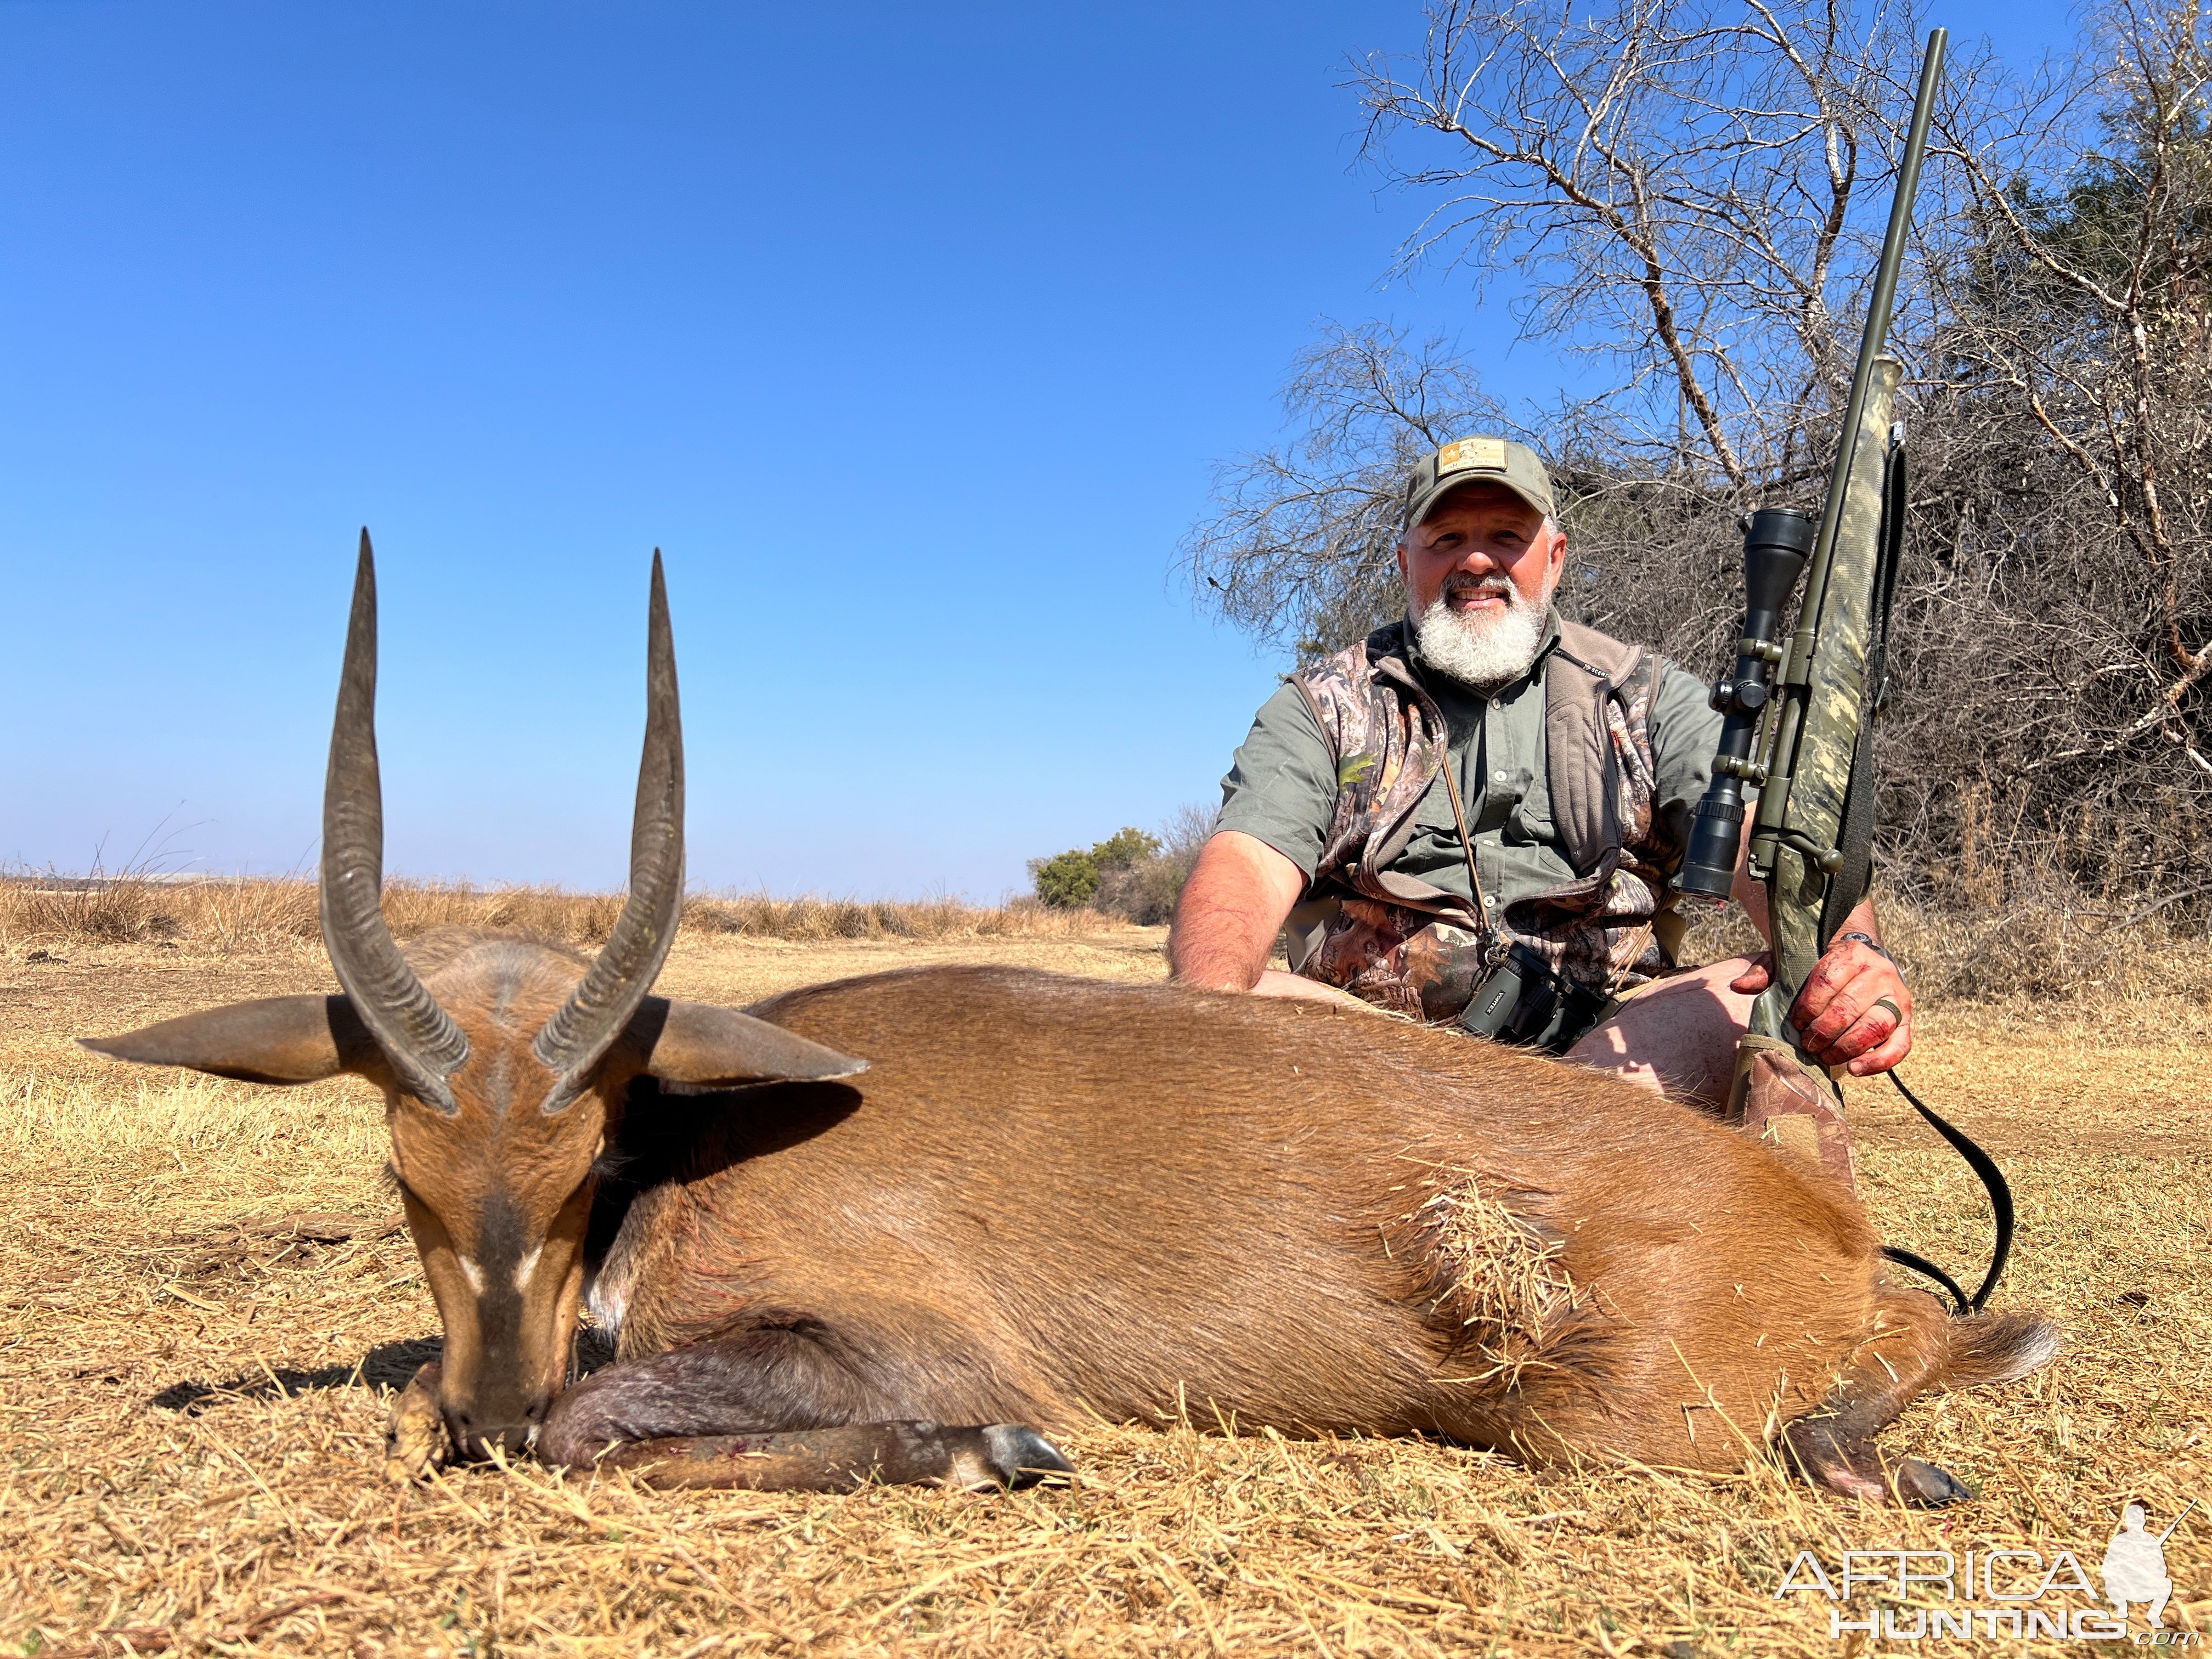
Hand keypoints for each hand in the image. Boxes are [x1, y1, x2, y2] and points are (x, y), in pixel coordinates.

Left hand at [1730, 941, 1910, 1075]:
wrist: (1863, 964)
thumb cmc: (1823, 968)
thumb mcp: (1793, 963)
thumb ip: (1767, 972)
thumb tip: (1738, 986)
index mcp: (1852, 953)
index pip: (1828, 981)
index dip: (1808, 1006)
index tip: (1796, 1022)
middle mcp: (1880, 971)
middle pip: (1849, 1007)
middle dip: (1823, 1031)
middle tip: (1808, 1045)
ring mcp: (1897, 997)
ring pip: (1875, 1026)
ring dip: (1846, 1047)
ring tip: (1826, 1057)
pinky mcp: (1907, 1021)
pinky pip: (1900, 1046)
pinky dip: (1879, 1061)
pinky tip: (1855, 1069)